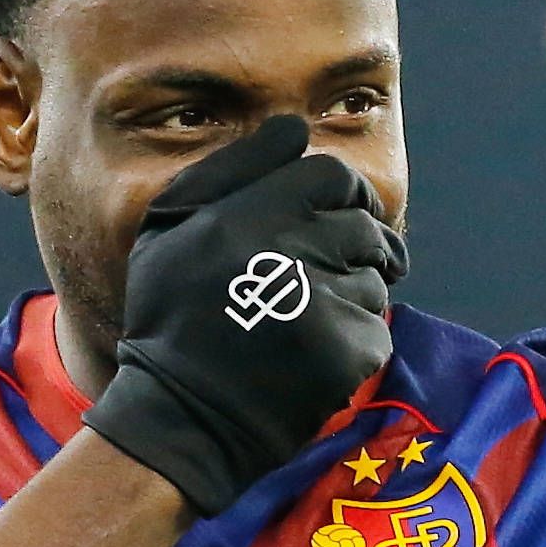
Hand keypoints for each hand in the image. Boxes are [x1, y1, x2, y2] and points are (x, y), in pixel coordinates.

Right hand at [89, 112, 407, 517]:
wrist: (182, 417)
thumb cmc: (173, 315)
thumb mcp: (168, 227)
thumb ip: (230, 169)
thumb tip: (294, 129)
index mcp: (246, 216)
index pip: (333, 176)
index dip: (346, 192)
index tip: (344, 212)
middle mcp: (286, 252)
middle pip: (364, 225)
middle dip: (362, 241)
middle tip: (343, 263)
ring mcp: (321, 305)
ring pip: (375, 277)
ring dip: (357, 291)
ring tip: (315, 315)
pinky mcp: (345, 353)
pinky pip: (376, 326)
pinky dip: (357, 338)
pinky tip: (317, 353)